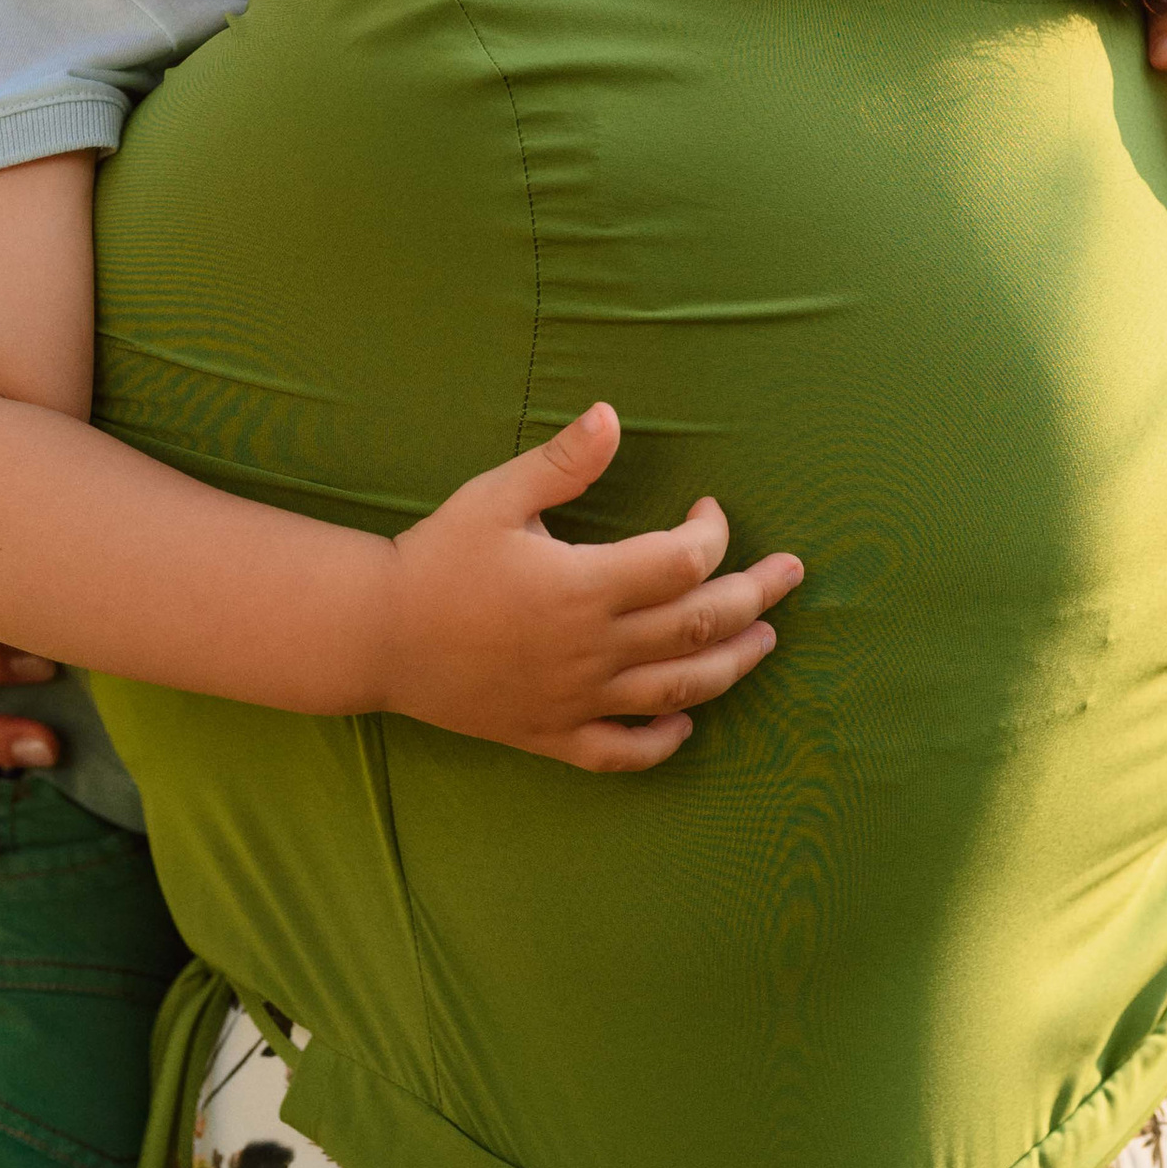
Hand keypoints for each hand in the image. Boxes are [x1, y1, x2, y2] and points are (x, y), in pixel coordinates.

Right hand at [375, 405, 803, 773]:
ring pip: (679, 690)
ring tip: (764, 640)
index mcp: (584, 585)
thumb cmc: (438, 558)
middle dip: (755, 596)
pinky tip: (685, 723)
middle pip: (701, 626)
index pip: (685, 562)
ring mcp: (577, 698)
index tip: (707, 510)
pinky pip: (622, 751)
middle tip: (788, 574)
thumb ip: (562, 462)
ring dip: (733, 664)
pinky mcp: (553, 734)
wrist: (377, 635)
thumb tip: (613, 416)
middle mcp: (592, 649)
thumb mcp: (496, 496)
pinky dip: (662, 741)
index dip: (714, 533)